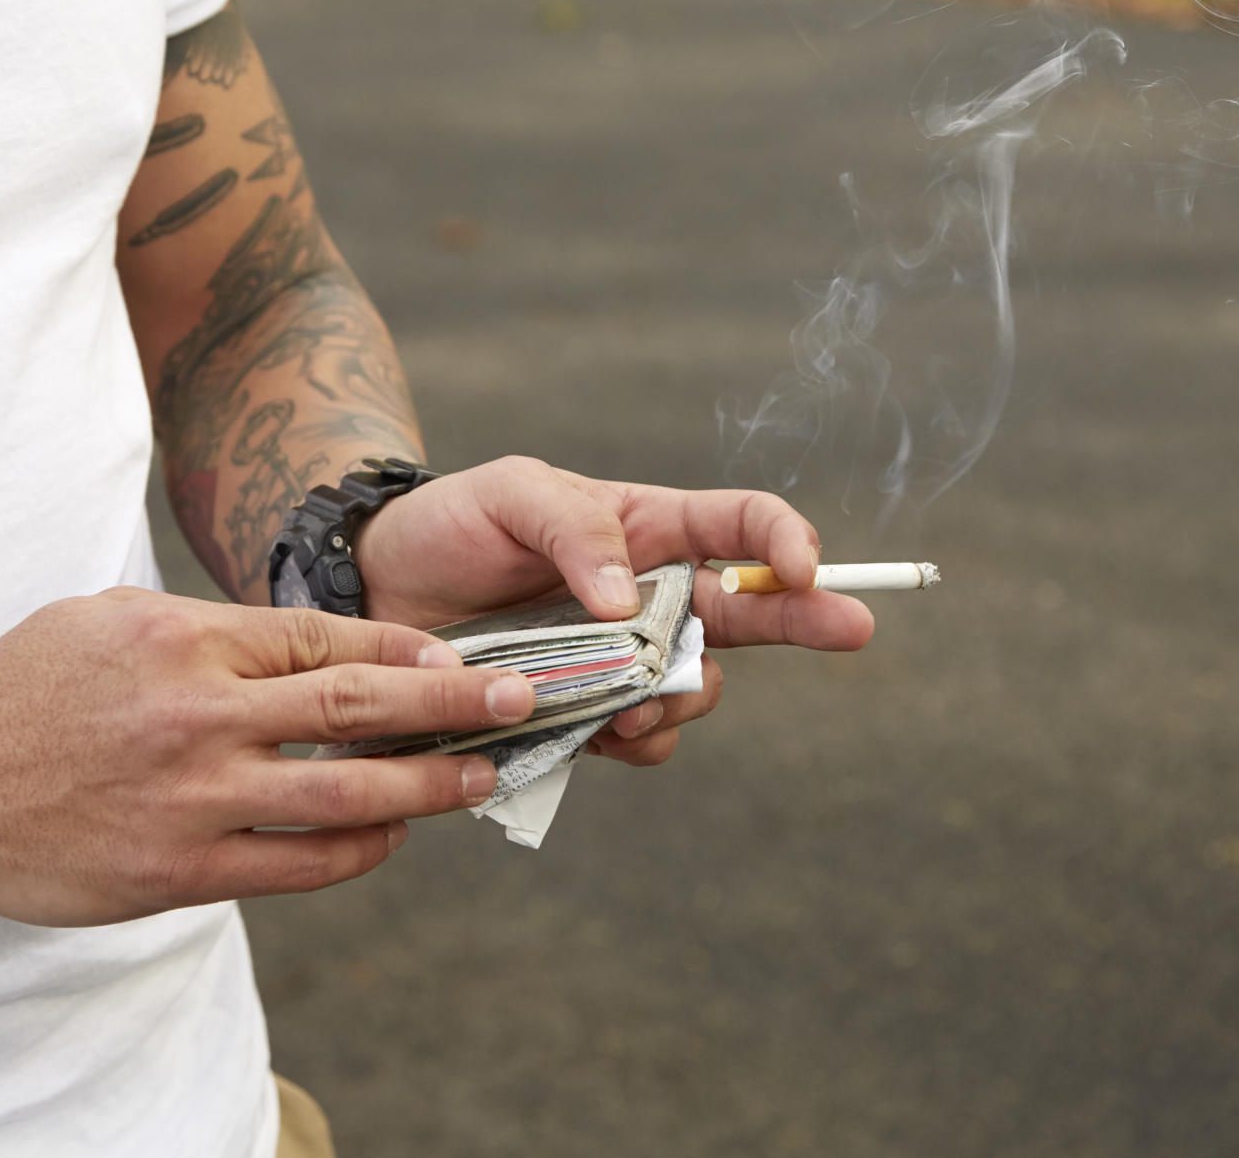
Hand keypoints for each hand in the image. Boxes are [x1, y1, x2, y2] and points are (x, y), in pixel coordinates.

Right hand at [0, 588, 535, 924]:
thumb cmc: (21, 688)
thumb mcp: (108, 617)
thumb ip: (206, 626)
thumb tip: (304, 639)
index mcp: (182, 638)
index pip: (324, 638)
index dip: (406, 652)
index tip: (465, 659)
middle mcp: (195, 714)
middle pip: (354, 706)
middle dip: (453, 705)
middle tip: (524, 699)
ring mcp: (189, 798)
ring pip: (341, 792)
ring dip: (427, 785)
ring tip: (483, 776)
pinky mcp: (175, 871)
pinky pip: (294, 866)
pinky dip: (355, 850)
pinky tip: (392, 835)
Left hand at [352, 457, 873, 765]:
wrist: (382, 595)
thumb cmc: (453, 525)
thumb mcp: (508, 495)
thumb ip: (574, 527)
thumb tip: (625, 599)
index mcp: (649, 528)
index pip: (741, 523)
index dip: (782, 540)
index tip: (800, 567)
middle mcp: (655, 596)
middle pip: (758, 612)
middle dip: (812, 617)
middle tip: (855, 626)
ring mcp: (628, 661)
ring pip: (697, 691)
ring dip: (679, 700)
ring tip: (626, 702)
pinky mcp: (592, 715)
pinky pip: (642, 742)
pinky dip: (630, 741)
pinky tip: (591, 728)